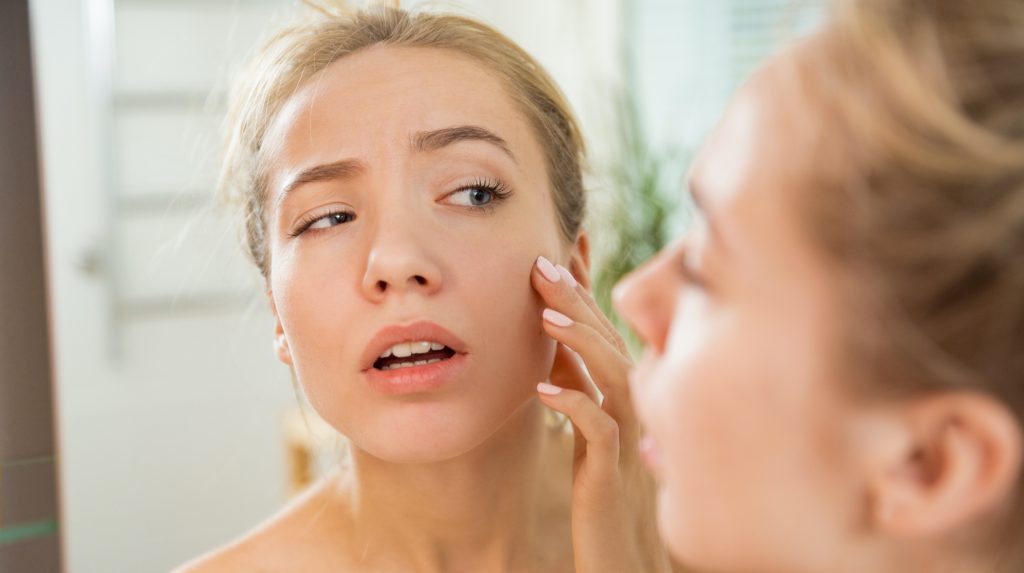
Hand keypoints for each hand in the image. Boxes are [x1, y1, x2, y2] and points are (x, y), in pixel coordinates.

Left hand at [531, 256, 671, 572]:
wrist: (625, 557)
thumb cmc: (604, 489)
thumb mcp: (587, 426)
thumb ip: (577, 382)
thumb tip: (553, 340)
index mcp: (624, 392)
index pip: (603, 327)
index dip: (583, 287)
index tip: (563, 246)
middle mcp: (634, 406)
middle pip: (608, 339)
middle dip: (576, 298)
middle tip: (540, 261)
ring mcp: (629, 436)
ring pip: (611, 376)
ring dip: (579, 341)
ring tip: (544, 314)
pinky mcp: (614, 472)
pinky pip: (598, 432)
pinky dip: (572, 405)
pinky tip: (543, 389)